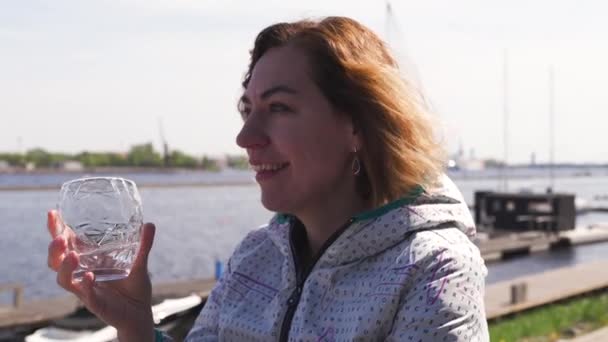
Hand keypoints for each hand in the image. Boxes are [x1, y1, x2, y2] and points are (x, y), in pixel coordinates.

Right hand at [47, 210, 155, 340]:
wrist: (140, 312)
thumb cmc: (133, 286)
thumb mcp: (139, 263)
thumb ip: (143, 245)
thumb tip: (149, 224)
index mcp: (88, 260)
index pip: (65, 244)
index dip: (56, 230)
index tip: (53, 213)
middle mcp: (81, 274)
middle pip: (56, 260)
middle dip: (54, 248)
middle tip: (59, 238)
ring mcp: (86, 289)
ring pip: (64, 279)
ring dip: (64, 266)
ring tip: (72, 255)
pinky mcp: (94, 303)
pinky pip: (85, 295)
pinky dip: (85, 285)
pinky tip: (89, 276)